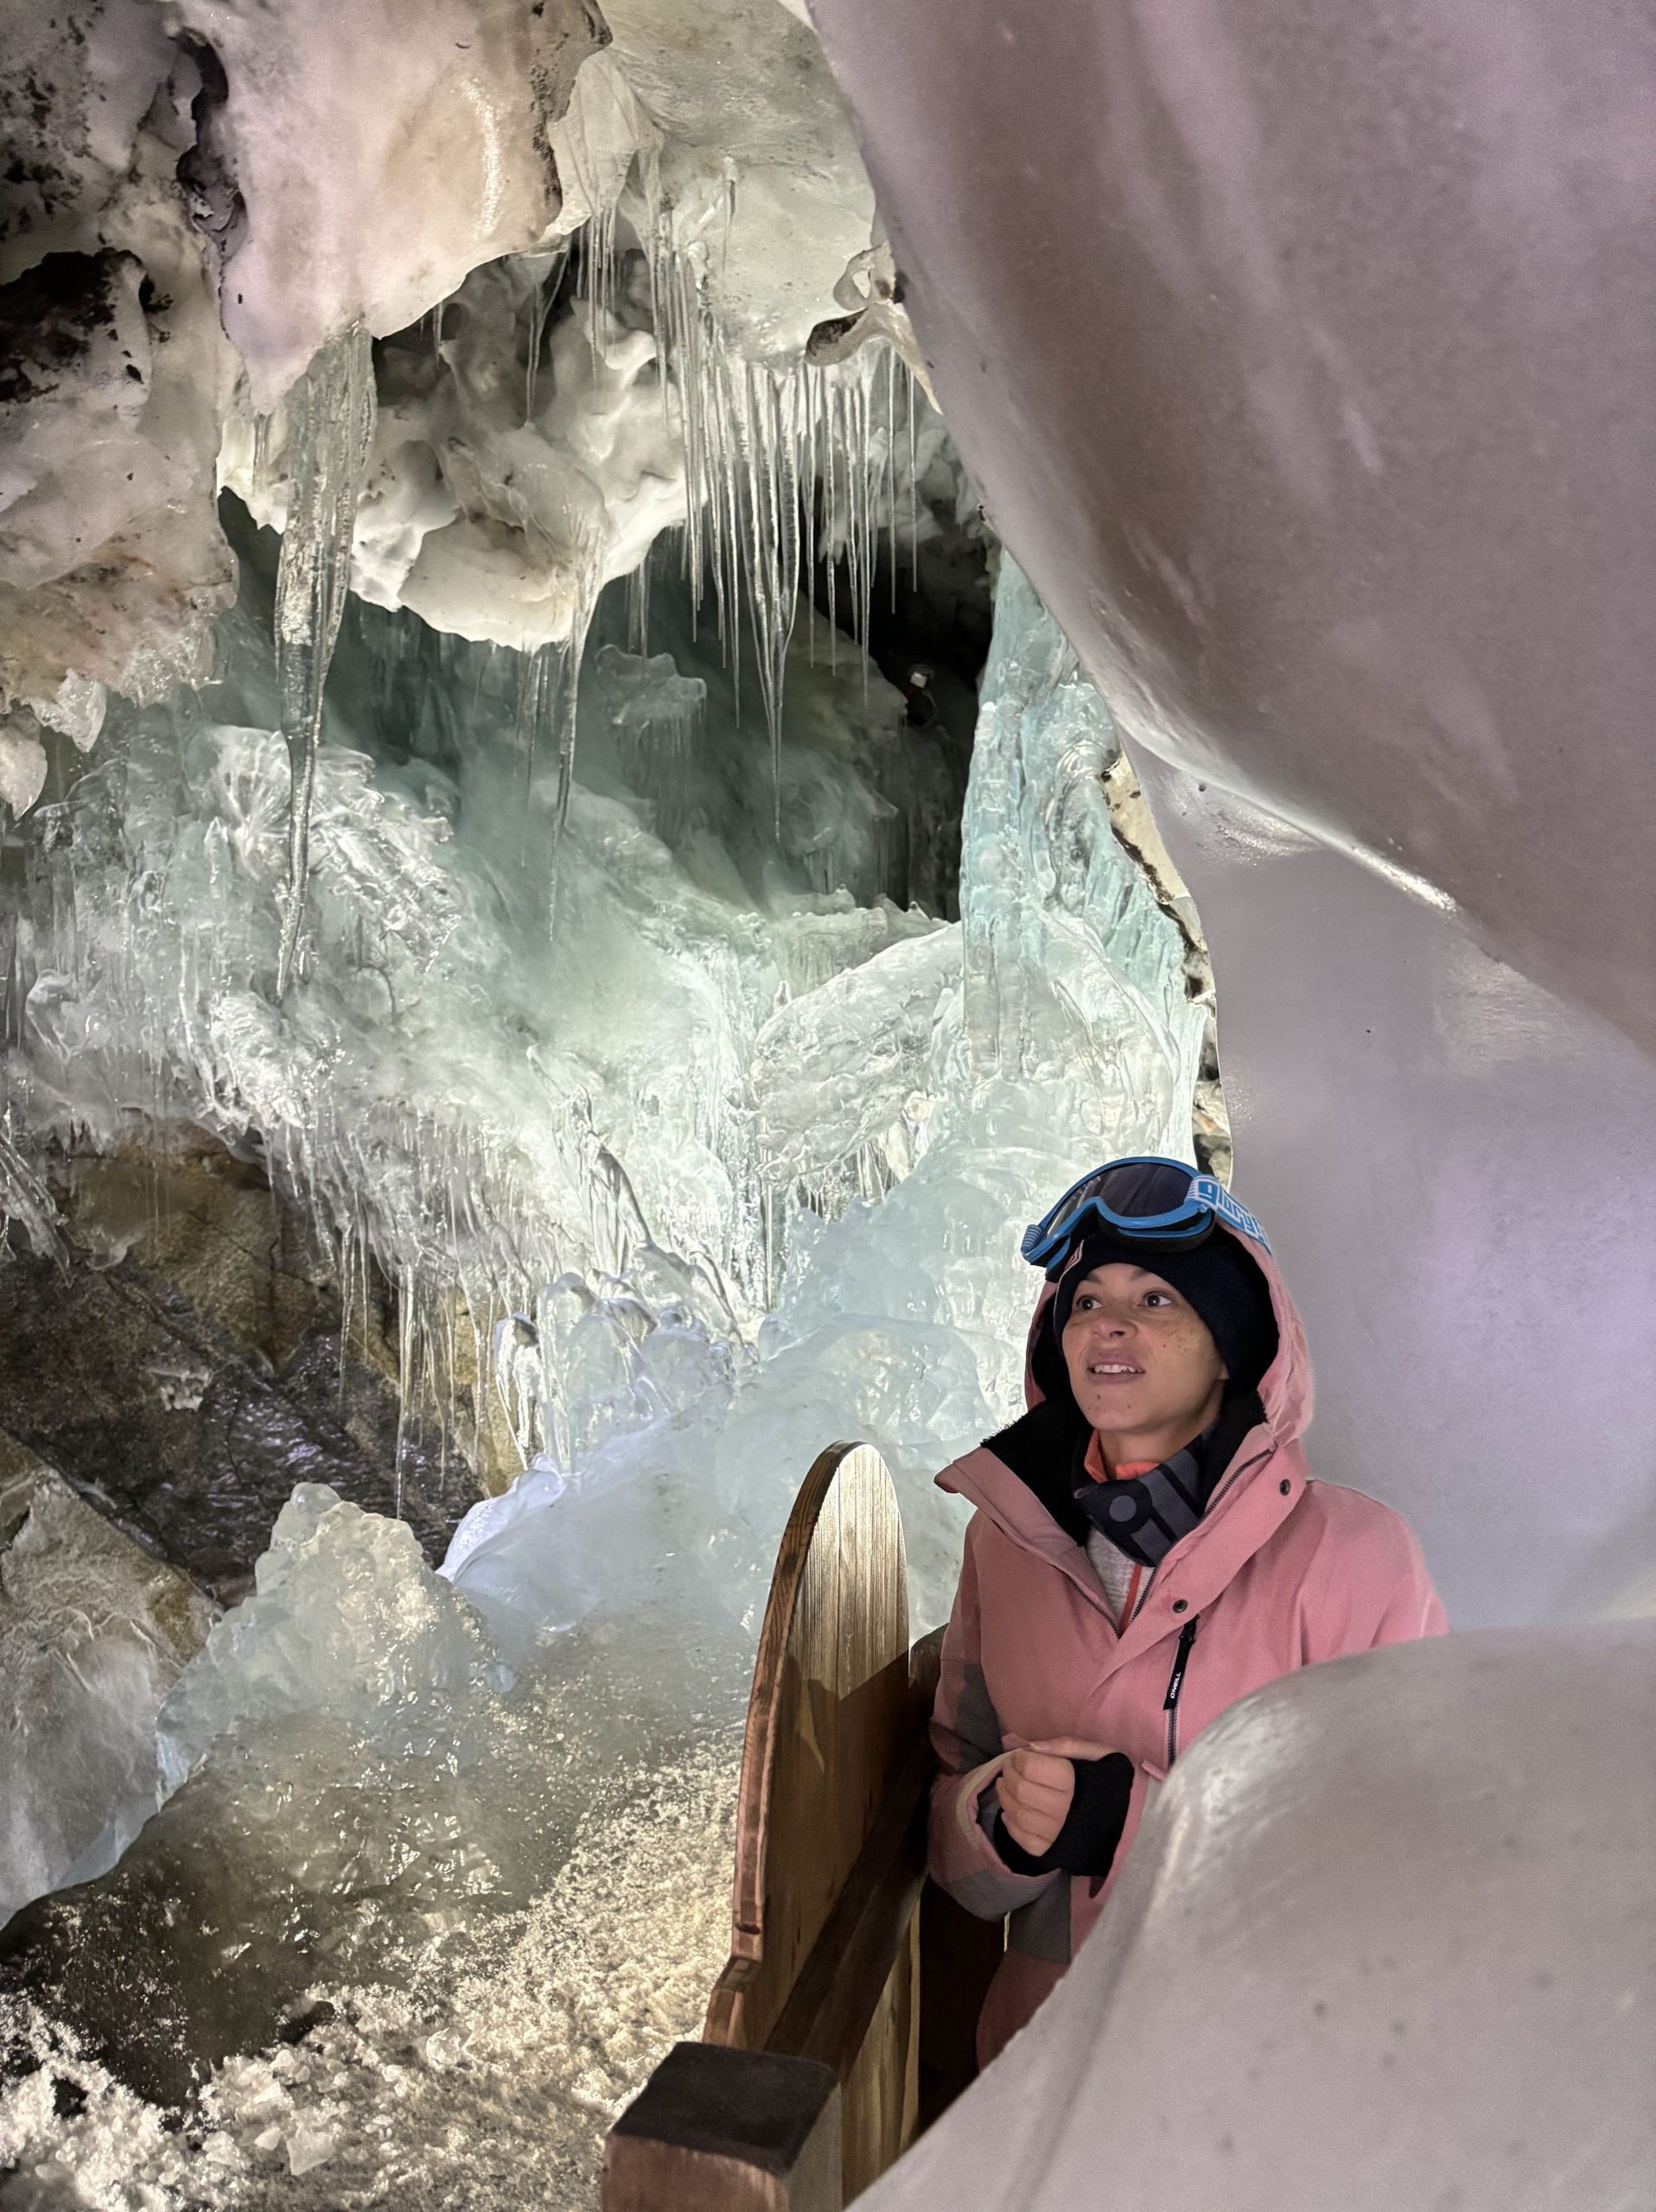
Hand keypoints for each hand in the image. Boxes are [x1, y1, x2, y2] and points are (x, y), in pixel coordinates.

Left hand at [999, 1737, 1112, 1857]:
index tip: (1019, 1754)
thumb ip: (1067, 1746)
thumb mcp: (1099, 1754)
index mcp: (1074, 1782)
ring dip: (1005, 1797)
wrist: (1130, 1824)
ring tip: (1005, 1785)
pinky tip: (1011, 1811)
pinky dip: (1010, 1824)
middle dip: (1009, 1774)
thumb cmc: (1112, 1783)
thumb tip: (1032, 1746)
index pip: (1031, 1767)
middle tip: (1010, 1768)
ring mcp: (1056, 1834)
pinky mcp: (1051, 1852)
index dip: (1019, 1758)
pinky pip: (1022, 1839)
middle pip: (1022, 1789)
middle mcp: (1064, 1810)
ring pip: (1018, 1813)